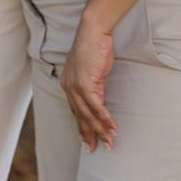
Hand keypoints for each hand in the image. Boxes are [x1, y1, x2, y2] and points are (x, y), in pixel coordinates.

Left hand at [59, 19, 118, 150]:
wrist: (93, 31)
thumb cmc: (95, 47)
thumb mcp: (94, 71)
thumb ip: (95, 87)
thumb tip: (100, 102)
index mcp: (68, 84)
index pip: (76, 111)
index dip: (82, 127)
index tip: (88, 141)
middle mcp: (68, 87)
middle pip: (80, 117)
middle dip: (89, 135)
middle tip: (96, 149)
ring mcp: (75, 86)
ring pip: (88, 115)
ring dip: (100, 130)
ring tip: (109, 142)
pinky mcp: (85, 83)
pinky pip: (96, 106)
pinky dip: (105, 118)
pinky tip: (112, 127)